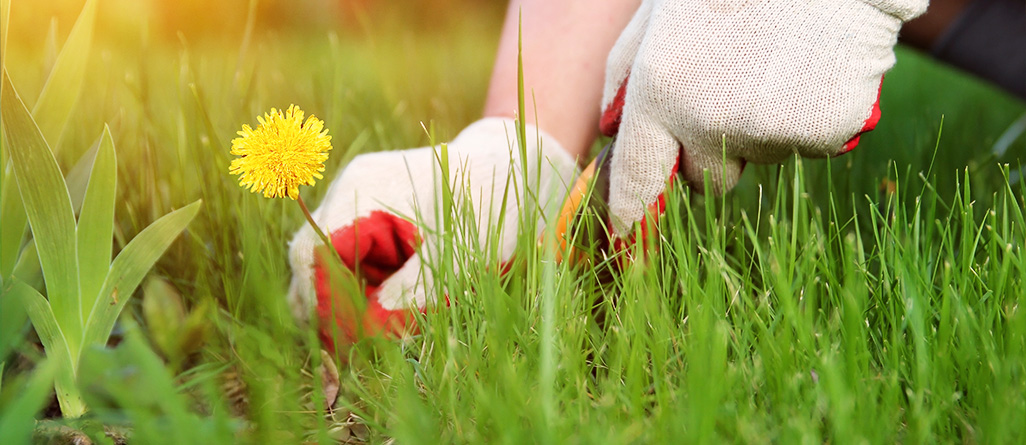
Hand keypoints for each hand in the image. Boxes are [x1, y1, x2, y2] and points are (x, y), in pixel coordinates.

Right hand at [287, 118, 577, 349]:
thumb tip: (364, 336)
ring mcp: (355, 202)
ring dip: (350, 302)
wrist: (518, 168)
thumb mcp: (460, 260)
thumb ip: (410, 297)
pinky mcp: (367, 216)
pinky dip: (364, 290)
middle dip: (332, 310)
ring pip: (327, 269)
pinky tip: (394, 305)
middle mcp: (348, 193)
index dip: (323, 306)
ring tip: (388, 325)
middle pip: (310, 264)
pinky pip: (349, 262)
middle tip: (362, 351)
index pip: (311, 257)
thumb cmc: (494, 206)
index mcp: (362, 192)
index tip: (350, 346)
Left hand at [600, 0, 926, 234]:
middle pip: (707, 180)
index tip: (629, 236)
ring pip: (759, 158)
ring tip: (775, 62)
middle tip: (731, 93)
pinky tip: (812, 68)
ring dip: (762, 127)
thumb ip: (625, 75)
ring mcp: (768, 133)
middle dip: (713, 152)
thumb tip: (607, 130)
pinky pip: (808, 145)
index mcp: (660, 93)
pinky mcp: (822, 134)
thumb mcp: (658, 17)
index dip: (632, 213)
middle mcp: (708, 123)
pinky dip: (810, 119)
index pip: (637, 179)